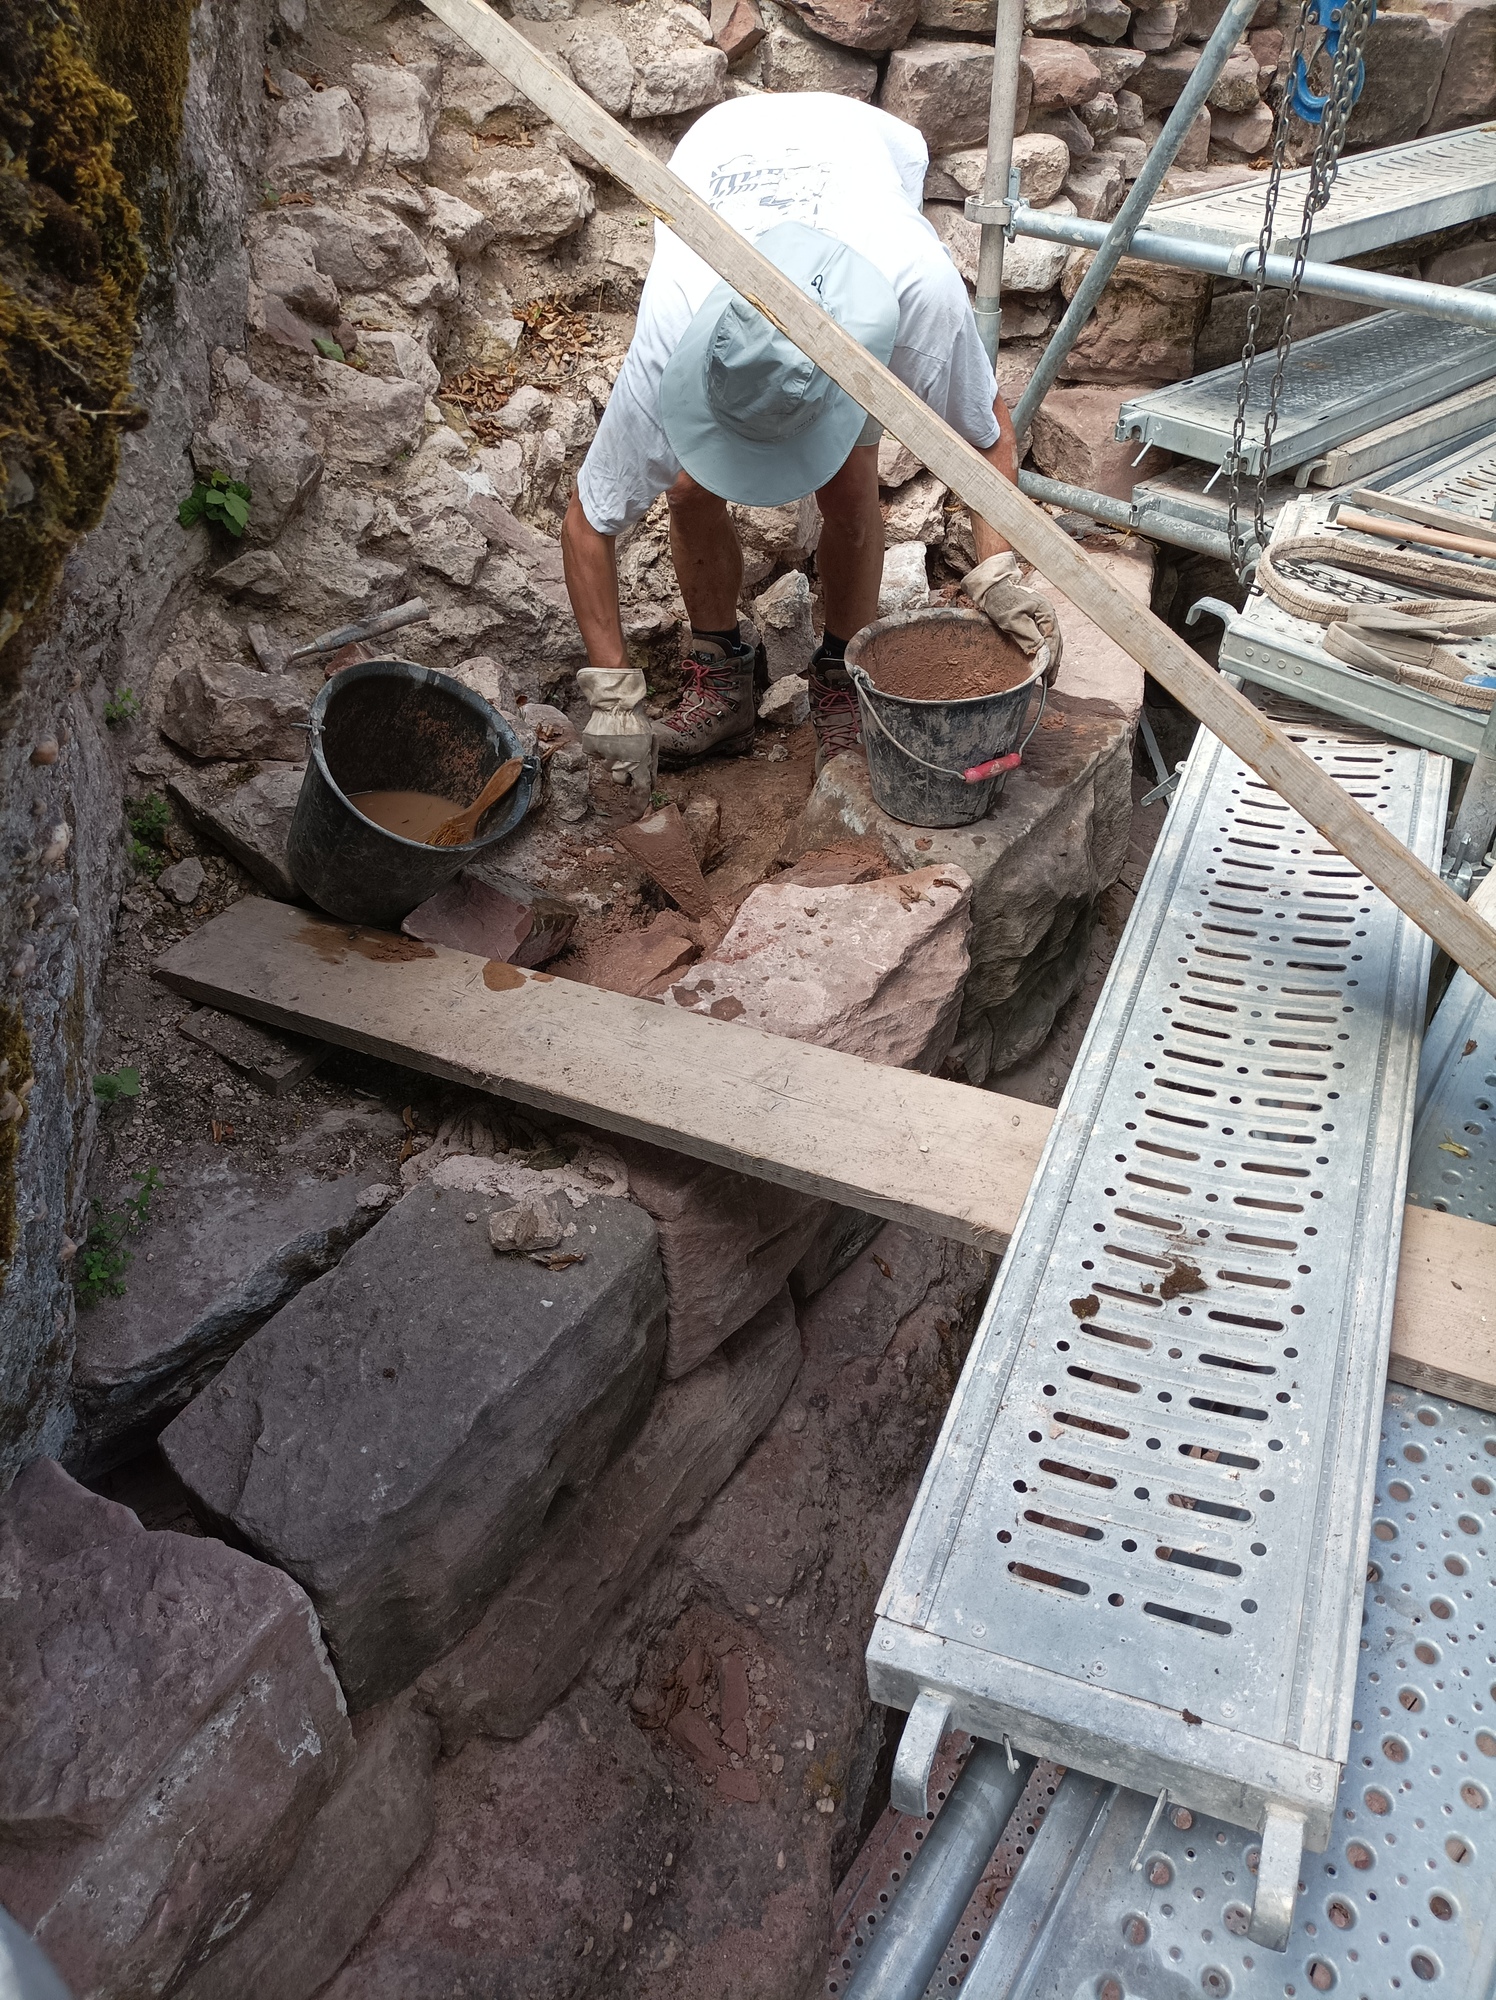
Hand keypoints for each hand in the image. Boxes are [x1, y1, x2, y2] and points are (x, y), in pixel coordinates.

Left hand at [962, 552, 1062, 684]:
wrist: (994, 587)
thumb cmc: (1001, 600)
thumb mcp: (1012, 619)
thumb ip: (1027, 634)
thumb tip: (1040, 650)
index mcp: (1046, 613)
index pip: (1052, 640)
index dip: (1050, 659)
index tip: (1046, 674)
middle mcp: (1049, 615)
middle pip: (1056, 643)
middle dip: (1054, 663)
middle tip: (1050, 681)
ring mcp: (1044, 618)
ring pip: (1053, 642)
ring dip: (1052, 660)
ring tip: (1049, 677)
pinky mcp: (1036, 621)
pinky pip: (1046, 639)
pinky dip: (1046, 652)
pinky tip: (1043, 661)